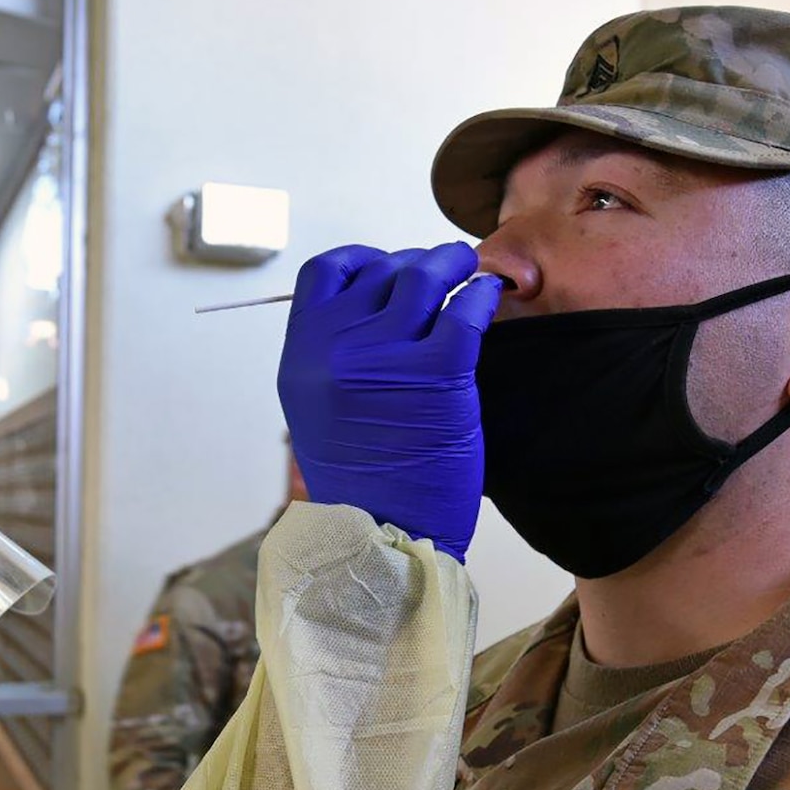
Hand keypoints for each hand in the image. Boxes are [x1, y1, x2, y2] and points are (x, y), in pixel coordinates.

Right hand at [277, 243, 500, 561]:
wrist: (385, 531)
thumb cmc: (361, 478)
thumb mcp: (318, 407)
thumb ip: (333, 353)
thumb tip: (379, 299)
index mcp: (302, 354)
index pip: (326, 270)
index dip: (362, 258)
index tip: (386, 265)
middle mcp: (336, 349)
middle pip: (382, 269)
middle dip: (417, 264)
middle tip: (443, 270)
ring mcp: (386, 356)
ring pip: (424, 277)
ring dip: (452, 264)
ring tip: (469, 268)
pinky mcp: (438, 372)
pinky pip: (466, 308)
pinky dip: (481, 294)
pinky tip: (487, 297)